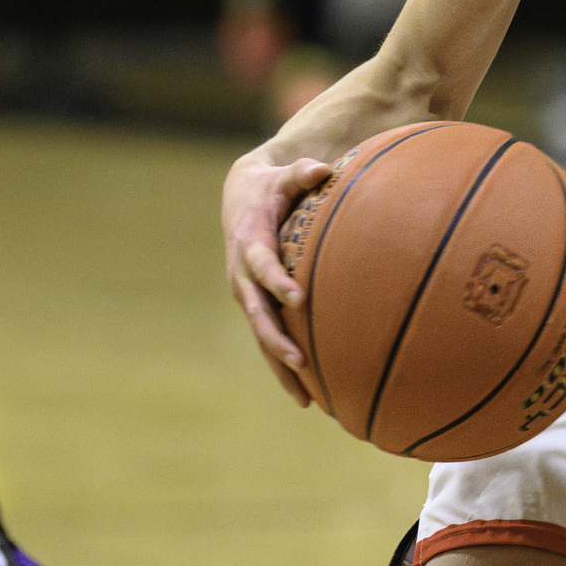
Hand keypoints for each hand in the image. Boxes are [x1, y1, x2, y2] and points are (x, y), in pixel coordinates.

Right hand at [223, 148, 333, 403]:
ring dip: (280, 367)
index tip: (298, 298)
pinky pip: (269, 338)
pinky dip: (283, 366)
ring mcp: (247, 294)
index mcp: (248, 243)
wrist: (241, 197)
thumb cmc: (270, 185)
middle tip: (302, 361)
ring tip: (305, 399)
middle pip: (258, 313)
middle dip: (278, 339)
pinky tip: (307, 394)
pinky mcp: (256, 306)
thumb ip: (302, 173)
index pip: (260, 265)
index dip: (276, 281)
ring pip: (262, 335)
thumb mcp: (282, 175)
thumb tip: (324, 167)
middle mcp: (242, 275)